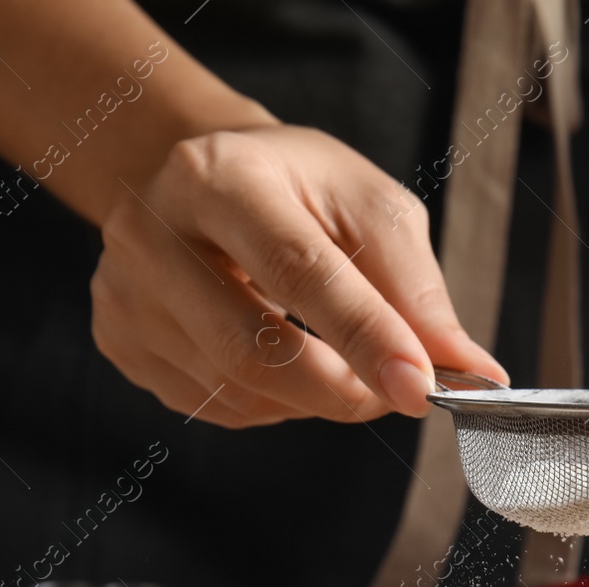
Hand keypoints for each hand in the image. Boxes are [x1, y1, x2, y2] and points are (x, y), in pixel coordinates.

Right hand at [90, 124, 506, 427]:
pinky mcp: (119, 341)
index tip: (422, 386)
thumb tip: (469, 369)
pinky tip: (284, 358)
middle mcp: (151, 233)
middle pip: (252, 349)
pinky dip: (274, 402)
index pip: (298, 271)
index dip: (365, 337)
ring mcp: (124, 295)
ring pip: (237, 391)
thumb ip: (417, 289)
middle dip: (343, 389)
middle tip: (398, 392)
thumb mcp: (369, 206)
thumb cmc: (295, 188)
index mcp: (219, 177)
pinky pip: (217, 407)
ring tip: (341, 360)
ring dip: (314, 399)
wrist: (202, 178)